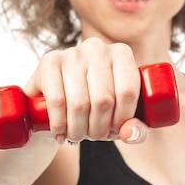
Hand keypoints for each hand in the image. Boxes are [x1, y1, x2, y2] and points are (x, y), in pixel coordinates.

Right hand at [24, 37, 146, 143]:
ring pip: (79, 103)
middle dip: (99, 128)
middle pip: (104, 100)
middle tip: (95, 136)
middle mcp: (98, 48)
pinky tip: (61, 133)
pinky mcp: (48, 61)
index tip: (115, 131)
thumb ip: (136, 129)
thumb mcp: (121, 118)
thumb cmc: (96, 106)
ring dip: (79, 129)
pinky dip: (59, 124)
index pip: (128, 92)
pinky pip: (57, 101)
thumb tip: (130, 133)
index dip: (122, 119)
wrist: (56, 96)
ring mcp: (72, 53)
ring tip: (79, 136)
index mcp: (122, 54)